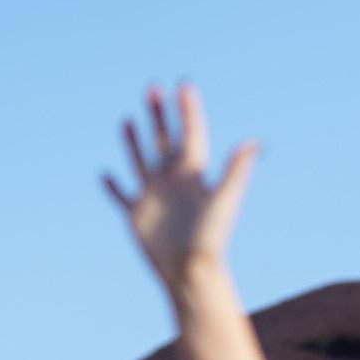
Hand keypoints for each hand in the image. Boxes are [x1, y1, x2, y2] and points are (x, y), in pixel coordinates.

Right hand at [102, 82, 257, 297]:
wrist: (192, 273)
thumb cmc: (211, 239)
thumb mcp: (224, 200)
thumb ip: (238, 170)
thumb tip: (254, 142)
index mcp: (193, 175)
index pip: (191, 134)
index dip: (188, 110)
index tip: (184, 85)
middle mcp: (173, 182)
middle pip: (165, 141)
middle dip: (159, 116)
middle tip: (153, 88)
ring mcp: (154, 197)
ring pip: (142, 162)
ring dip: (135, 142)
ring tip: (129, 120)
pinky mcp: (137, 214)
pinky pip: (122, 196)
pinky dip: (113, 187)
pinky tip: (106, 174)